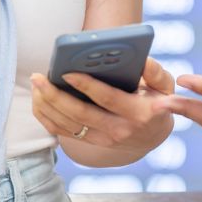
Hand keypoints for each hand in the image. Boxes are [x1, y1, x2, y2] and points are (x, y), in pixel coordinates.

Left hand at [31, 58, 175, 153]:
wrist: (153, 135)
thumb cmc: (157, 101)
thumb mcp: (165, 86)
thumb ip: (156, 72)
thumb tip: (143, 59)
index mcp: (138, 112)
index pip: (108, 99)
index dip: (86, 86)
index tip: (67, 72)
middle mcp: (119, 130)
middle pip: (80, 114)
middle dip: (55, 95)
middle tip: (38, 77)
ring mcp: (103, 139)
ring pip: (67, 125)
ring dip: (46, 105)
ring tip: (35, 84)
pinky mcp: (91, 142)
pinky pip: (63, 132)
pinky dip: (46, 117)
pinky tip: (38, 100)